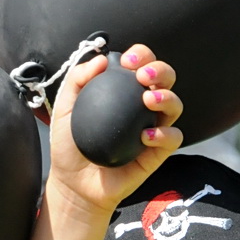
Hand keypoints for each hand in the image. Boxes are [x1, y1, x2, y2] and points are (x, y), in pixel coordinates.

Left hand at [45, 44, 183, 221]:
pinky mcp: (157, 152)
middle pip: (165, 78)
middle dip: (160, 69)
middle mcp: (142, 106)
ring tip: (149, 100)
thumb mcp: (64, 110)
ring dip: (167, 97)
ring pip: (175, 104)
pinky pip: (173, 137)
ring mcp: (153, 127)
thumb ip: (77, 80)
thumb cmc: (69, 146)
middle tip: (142, 76)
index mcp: (124, 91)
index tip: (128, 61)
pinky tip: (146, 136)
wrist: (73, 184)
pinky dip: (164, 134)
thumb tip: (101, 59)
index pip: (141, 64)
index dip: (142, 55)